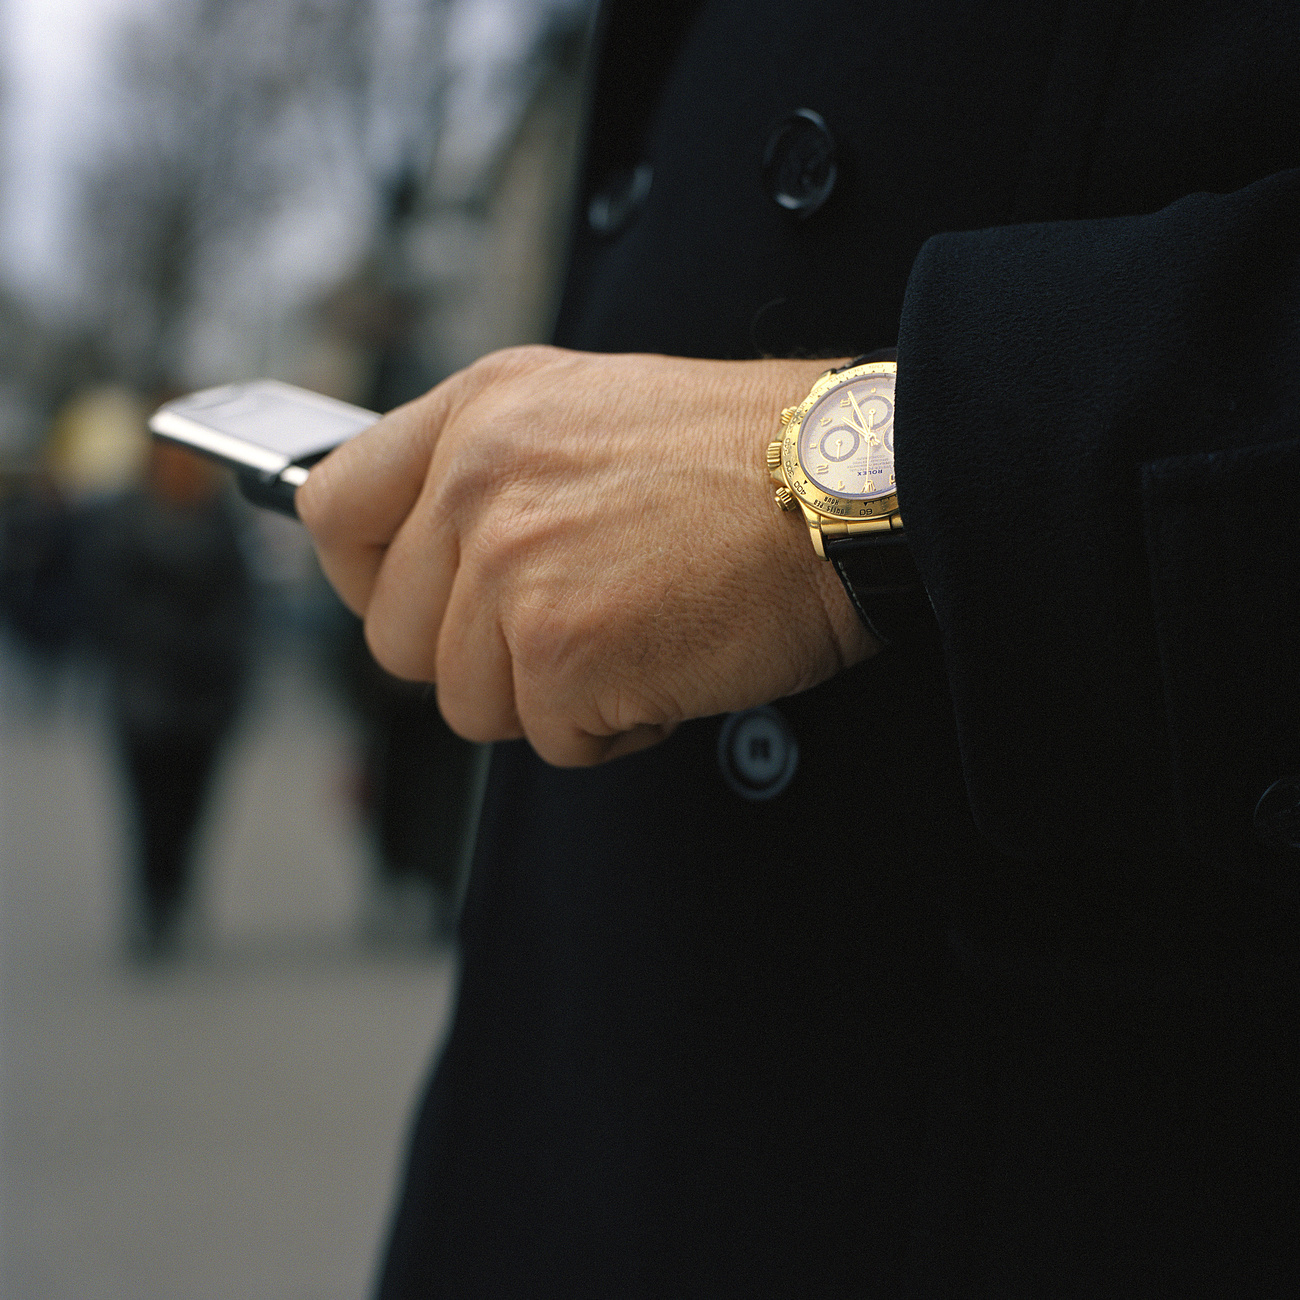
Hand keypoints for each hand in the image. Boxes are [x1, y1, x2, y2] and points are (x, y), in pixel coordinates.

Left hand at [297, 345, 876, 765]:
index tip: (417, 602)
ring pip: (469, 703)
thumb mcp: (588, 414)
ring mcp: (513, 563)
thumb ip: (490, 475)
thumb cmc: (747, 461)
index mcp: (479, 410)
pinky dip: (616, 727)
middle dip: (481, 659)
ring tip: (637, 634)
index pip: (333, 510)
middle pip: (394, 637)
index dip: (366, 579)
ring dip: (555, 696)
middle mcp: (478, 478)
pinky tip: (666, 665)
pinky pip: (552, 739)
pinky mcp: (561, 648)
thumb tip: (424, 562)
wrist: (848, 485)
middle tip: (571, 628)